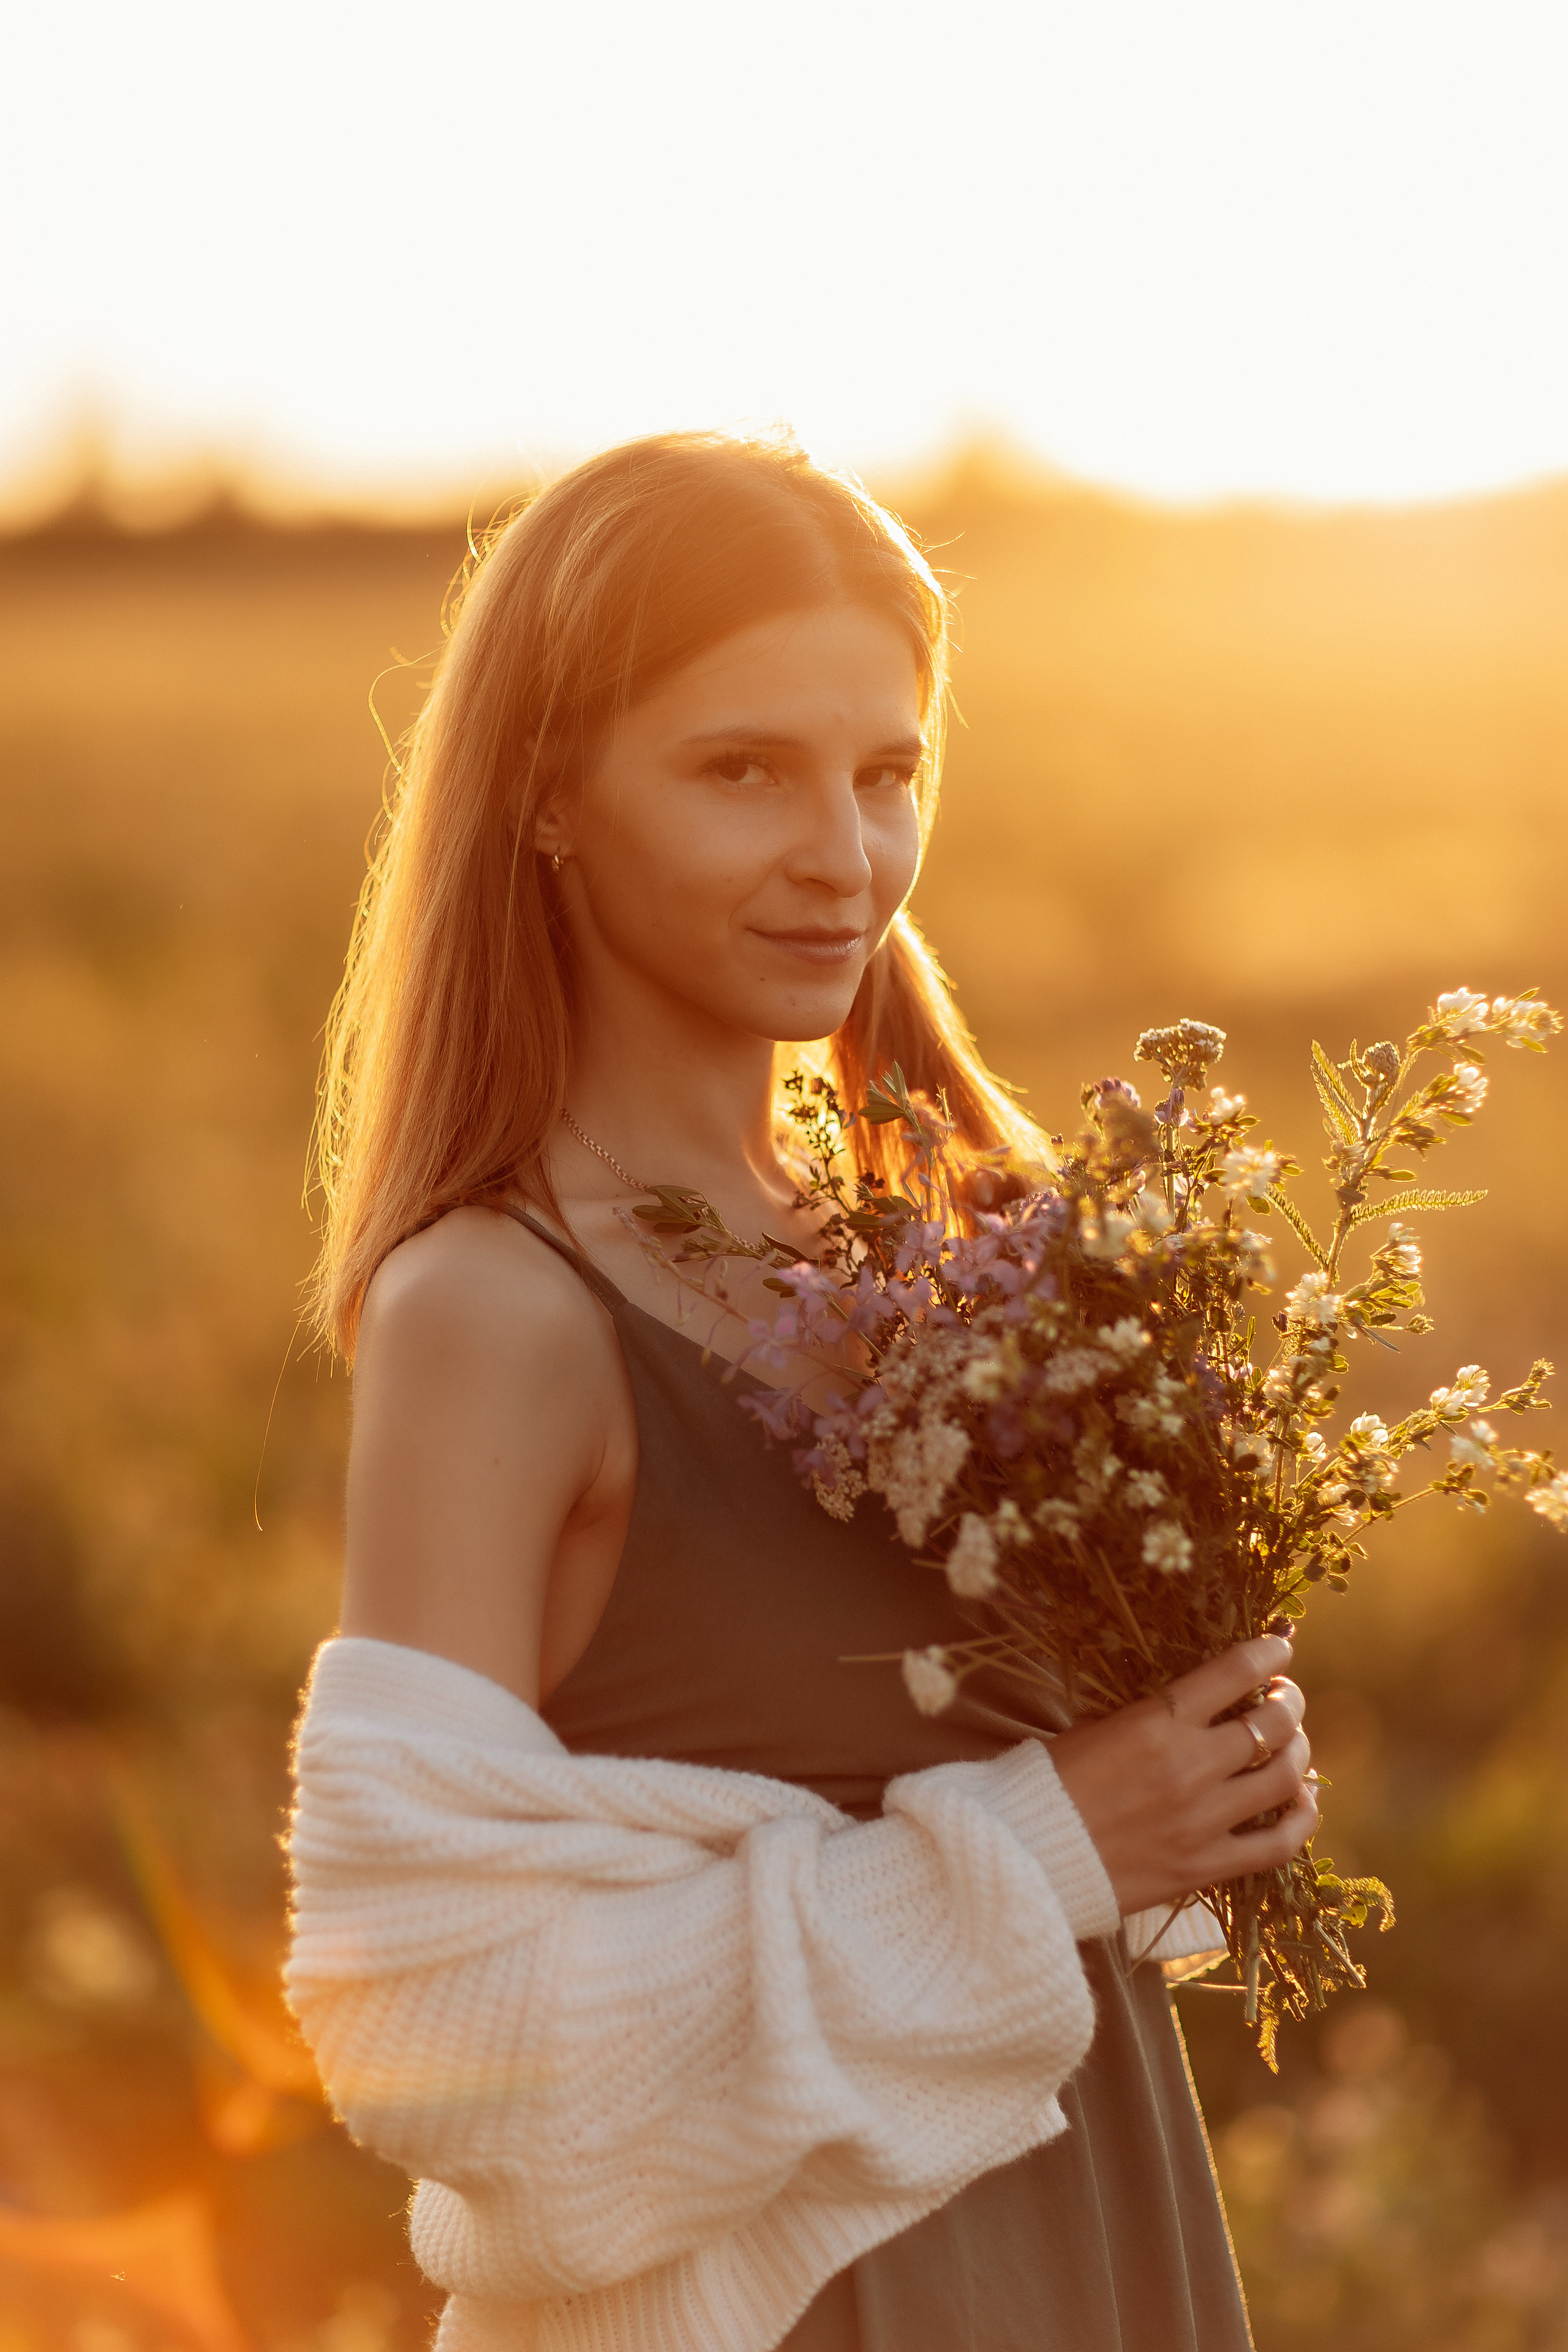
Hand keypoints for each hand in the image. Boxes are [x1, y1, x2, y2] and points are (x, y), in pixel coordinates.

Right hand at [1048, 1636, 1314, 1915]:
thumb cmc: (1050, 1783)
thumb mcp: (1095, 1727)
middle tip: (1284, 1698)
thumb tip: (1200, 1699)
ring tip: (1291, 1742)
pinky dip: (1302, 1818)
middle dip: (1288, 1702)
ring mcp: (1203, 1820)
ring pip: (1285, 1777)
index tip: (1277, 1649)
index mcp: (1155, 1722)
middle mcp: (1189, 1767)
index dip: (1268, 1654)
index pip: (1235, 1673)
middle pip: (1272, 1724)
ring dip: (1297, 1751)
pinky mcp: (1205, 1866)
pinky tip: (1302, 1800)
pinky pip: (1278, 1843)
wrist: (1027, 1859)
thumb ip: (1151, 1715)